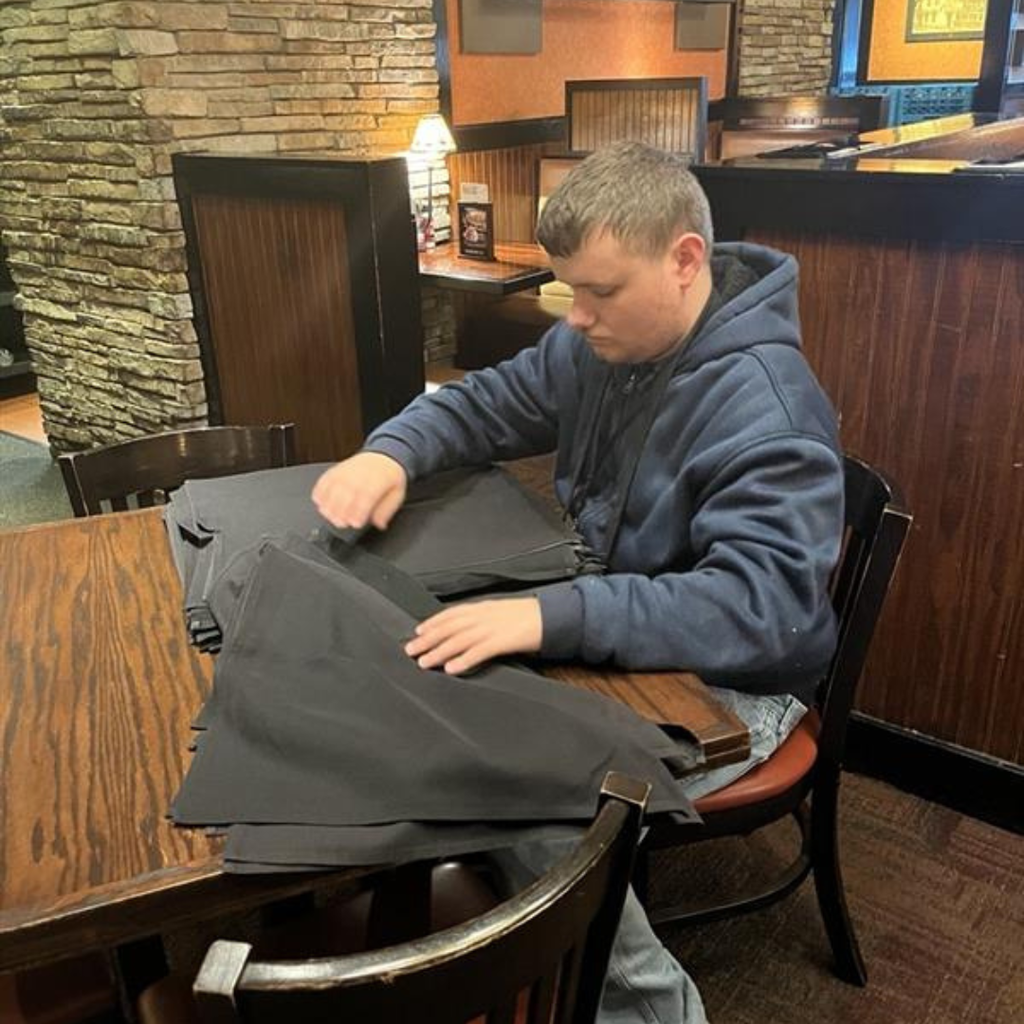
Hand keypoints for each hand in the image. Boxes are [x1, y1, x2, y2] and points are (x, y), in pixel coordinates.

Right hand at [311, 452, 407, 529]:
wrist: (381, 457)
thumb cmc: (388, 477)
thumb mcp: (396, 494)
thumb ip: (386, 511)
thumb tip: (380, 524)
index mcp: (376, 482)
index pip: (365, 497)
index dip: (358, 512)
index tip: (355, 523)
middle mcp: (358, 476)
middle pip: (345, 494)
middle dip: (341, 512)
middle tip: (341, 524)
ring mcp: (345, 472)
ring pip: (332, 489)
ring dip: (328, 505)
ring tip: (329, 516)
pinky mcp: (336, 471)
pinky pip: (323, 481)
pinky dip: (319, 492)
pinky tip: (320, 503)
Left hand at [405, 598, 541, 674]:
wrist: (554, 617)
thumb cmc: (530, 616)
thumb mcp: (503, 612)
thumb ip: (485, 618)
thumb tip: (467, 628)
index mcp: (484, 607)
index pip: (452, 614)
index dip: (433, 622)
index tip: (418, 631)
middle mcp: (484, 616)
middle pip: (450, 627)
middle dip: (429, 639)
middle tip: (411, 649)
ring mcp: (493, 628)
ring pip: (459, 640)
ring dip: (439, 651)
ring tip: (424, 662)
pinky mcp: (503, 642)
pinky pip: (479, 652)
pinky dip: (463, 660)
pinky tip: (451, 668)